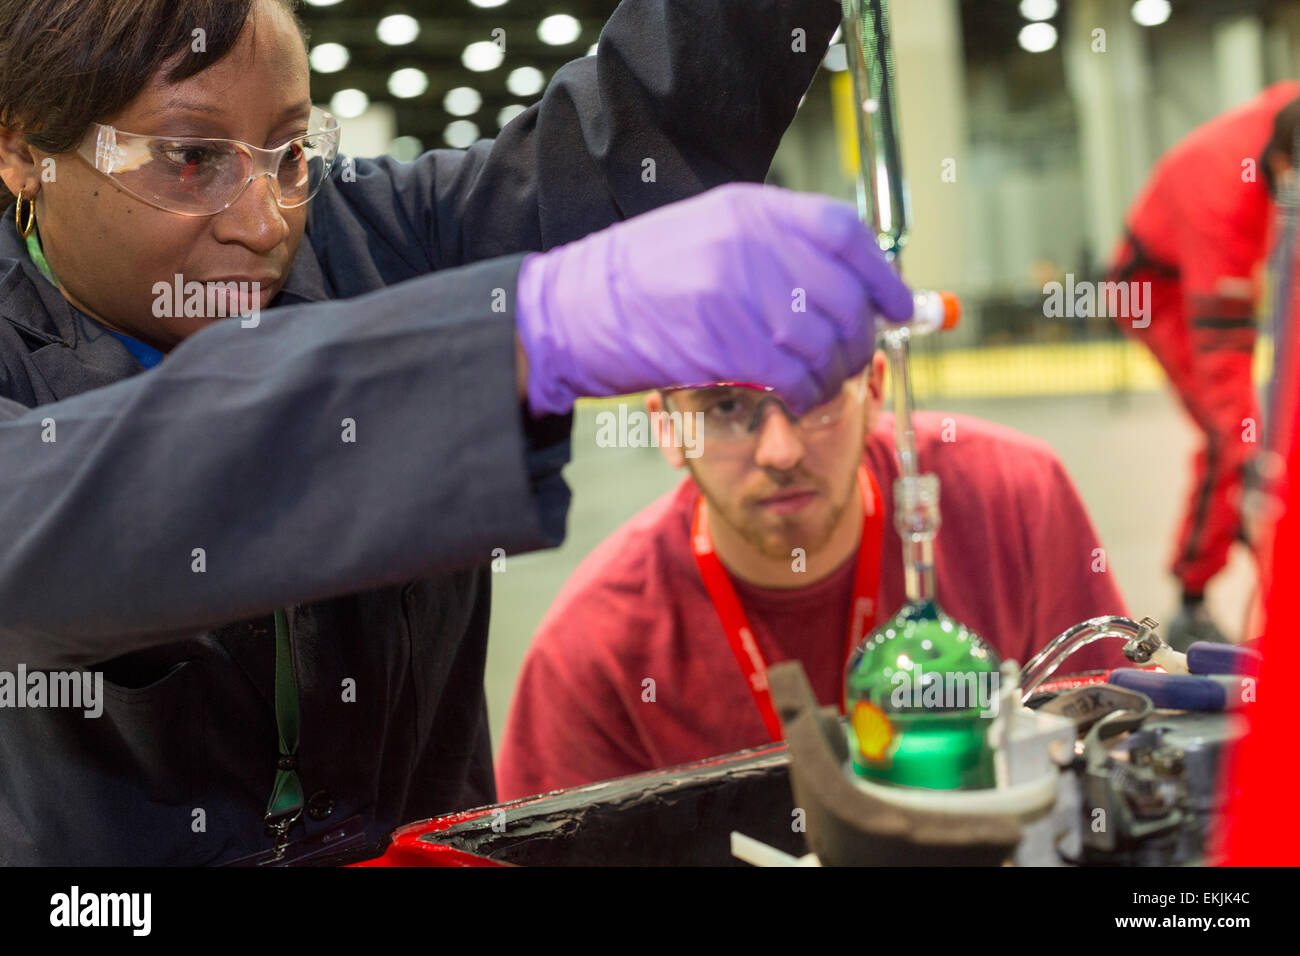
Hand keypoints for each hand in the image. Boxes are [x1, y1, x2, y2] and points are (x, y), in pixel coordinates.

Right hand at [515, 182, 912, 415]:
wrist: (573, 309)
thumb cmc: (640, 279)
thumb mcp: (707, 234)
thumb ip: (771, 249)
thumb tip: (840, 283)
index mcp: (750, 209)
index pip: (843, 233)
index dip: (881, 274)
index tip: (898, 304)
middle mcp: (748, 243)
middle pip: (841, 295)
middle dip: (859, 336)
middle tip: (855, 358)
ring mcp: (734, 292)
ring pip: (821, 340)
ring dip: (832, 372)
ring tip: (822, 385)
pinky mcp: (721, 342)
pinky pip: (790, 375)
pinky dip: (804, 394)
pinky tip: (797, 400)